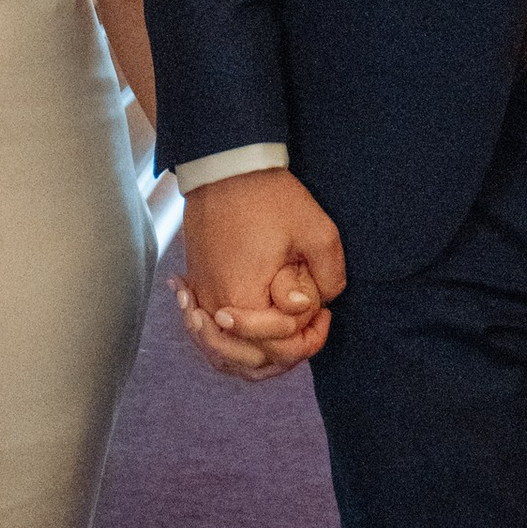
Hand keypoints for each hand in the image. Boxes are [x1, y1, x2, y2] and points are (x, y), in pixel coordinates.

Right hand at [175, 169, 345, 382]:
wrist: (225, 166)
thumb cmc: (269, 197)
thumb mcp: (318, 231)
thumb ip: (329, 276)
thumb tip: (314, 305)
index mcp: (244, 300)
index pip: (278, 350)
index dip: (309, 338)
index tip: (324, 312)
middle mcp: (215, 306)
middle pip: (249, 361)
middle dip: (286, 351)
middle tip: (310, 323)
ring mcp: (201, 296)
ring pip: (223, 354)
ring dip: (254, 355)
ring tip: (282, 336)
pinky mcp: (196, 284)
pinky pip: (207, 333)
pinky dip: (227, 342)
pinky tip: (244, 332)